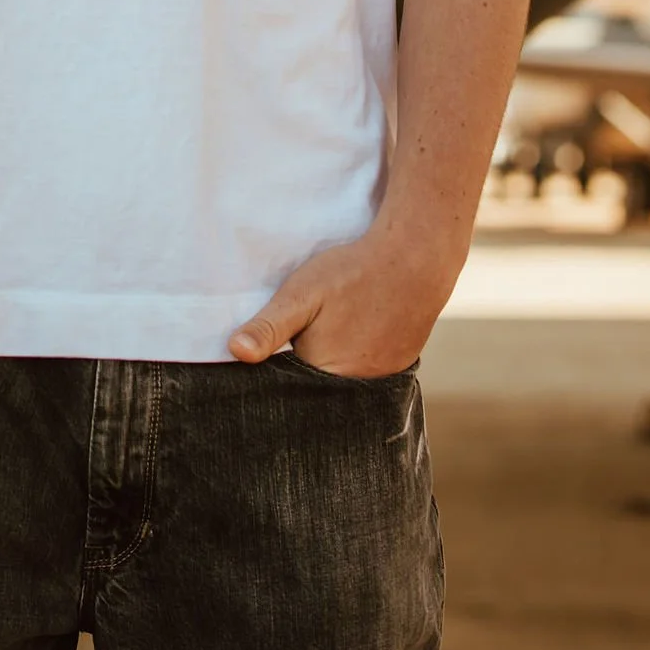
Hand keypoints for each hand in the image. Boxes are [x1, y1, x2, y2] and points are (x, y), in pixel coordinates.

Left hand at [228, 225, 451, 378]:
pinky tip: (357, 334)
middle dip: (304, 369)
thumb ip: (269, 327)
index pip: (288, 389)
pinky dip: (358, 359)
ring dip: (333, 364)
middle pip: (316, 388)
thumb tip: (235, 353)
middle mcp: (353, 388)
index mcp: (323, 374)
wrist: (415, 260)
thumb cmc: (353, 274)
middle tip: (309, 332)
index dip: (276, 371)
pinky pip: (368, 372)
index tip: (276, 349)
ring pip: (342, 381)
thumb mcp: (302, 293)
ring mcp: (380, 380)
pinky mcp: (398, 367)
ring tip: (334, 331)